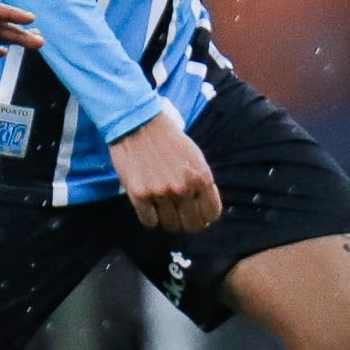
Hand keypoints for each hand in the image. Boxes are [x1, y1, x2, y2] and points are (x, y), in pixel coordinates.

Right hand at [108, 110, 220, 232]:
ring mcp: (160, 193)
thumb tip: (203, 205)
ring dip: (167, 219)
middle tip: (180, 215)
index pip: (211, 214)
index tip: (198, 213)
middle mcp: (183, 188)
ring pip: (169, 224)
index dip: (205, 216)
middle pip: (191, 225)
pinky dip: (150, 216)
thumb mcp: (195, 156)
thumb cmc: (168, 139)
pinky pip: (149, 221)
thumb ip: (201, 181)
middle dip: (187, 222)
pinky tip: (148, 205)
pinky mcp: (139, 195)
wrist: (138, 124)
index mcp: (202, 177)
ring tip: (162, 207)